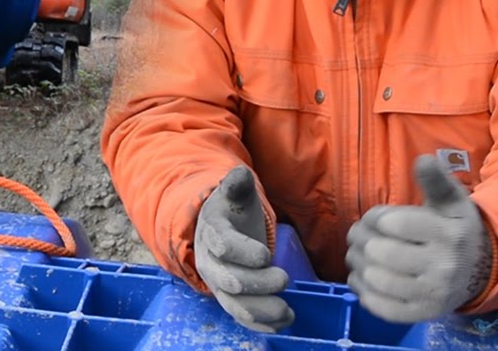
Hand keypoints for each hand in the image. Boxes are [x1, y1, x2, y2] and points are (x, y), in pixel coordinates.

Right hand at [193, 165, 294, 332]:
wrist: (222, 229)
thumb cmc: (233, 210)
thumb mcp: (235, 193)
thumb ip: (237, 183)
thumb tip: (239, 173)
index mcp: (212, 232)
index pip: (222, 245)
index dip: (243, 252)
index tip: (266, 254)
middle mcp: (210, 262)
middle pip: (229, 280)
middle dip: (258, 283)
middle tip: (284, 278)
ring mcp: (219, 284)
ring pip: (235, 305)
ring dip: (262, 310)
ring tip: (287, 310)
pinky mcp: (230, 299)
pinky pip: (242, 317)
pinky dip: (261, 324)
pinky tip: (283, 322)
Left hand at [345, 154, 491, 322]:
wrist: (480, 271)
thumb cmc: (455, 229)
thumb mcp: (452, 201)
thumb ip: (436, 180)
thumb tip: (423, 159)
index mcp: (448, 234)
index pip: (395, 224)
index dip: (376, 218)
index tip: (378, 218)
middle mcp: (443, 267)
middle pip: (382, 252)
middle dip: (361, 239)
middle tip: (358, 234)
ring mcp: (432, 294)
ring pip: (377, 279)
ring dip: (357, 263)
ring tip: (358, 253)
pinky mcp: (421, 314)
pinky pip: (381, 307)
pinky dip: (362, 290)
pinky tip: (361, 277)